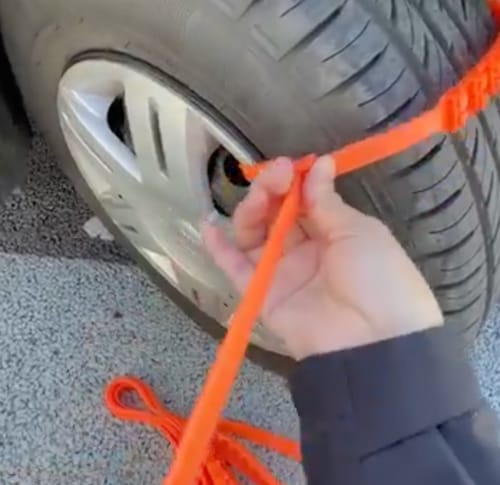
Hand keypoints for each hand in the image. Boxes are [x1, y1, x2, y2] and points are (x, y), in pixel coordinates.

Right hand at [203, 156, 442, 359]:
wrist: (374, 341)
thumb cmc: (378, 277)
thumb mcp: (359, 231)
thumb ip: (327, 201)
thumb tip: (318, 164)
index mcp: (334, 232)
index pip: (303, 200)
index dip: (294, 181)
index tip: (291, 166)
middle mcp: (305, 250)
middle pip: (276, 214)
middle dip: (272, 190)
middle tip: (276, 176)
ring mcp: (282, 272)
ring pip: (255, 234)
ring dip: (250, 210)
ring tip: (258, 197)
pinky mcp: (262, 294)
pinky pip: (236, 269)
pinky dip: (219, 249)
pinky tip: (208, 225)